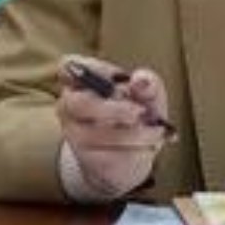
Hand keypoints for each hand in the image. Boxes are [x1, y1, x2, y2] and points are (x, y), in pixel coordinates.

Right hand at [55, 56, 169, 197]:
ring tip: (155, 132)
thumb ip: (148, 83)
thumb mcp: (148, 95)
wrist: (130, 155)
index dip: (92, 69)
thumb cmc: (137, 114)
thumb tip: (140, 79)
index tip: (118, 78)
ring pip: (96, 134)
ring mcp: (74, 134)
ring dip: (134, 134)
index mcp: (82, 80)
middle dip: (114, 109)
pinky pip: (107, 155)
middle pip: (78, 103)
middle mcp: (70, 105)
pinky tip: (145, 146)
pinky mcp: (86, 159)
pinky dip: (133, 150)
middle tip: (140, 112)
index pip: (69, 65)